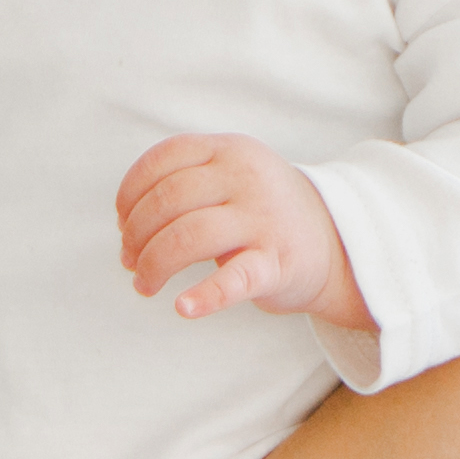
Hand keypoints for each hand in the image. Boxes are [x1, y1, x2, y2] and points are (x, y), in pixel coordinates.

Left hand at [119, 132, 369, 332]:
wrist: (336, 242)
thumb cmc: (263, 212)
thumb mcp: (231, 177)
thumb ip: (184, 184)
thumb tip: (126, 226)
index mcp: (230, 150)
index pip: (163, 159)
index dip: (131, 192)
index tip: (123, 222)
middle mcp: (247, 178)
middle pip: (168, 200)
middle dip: (137, 235)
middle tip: (131, 261)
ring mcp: (264, 218)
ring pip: (188, 237)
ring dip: (153, 265)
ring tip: (145, 284)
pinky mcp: (277, 262)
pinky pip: (235, 279)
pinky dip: (205, 297)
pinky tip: (184, 308)